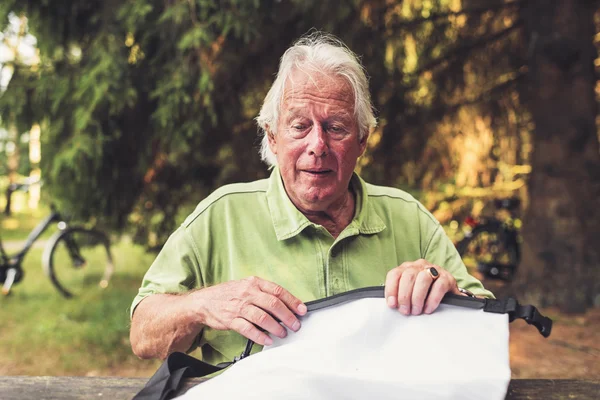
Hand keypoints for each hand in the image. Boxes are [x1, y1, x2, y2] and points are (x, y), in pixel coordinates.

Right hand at [192, 276, 306, 345]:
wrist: (203, 301)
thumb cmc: (229, 294)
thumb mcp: (246, 286)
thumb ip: (263, 294)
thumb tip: (285, 306)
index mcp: (254, 283)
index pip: (277, 291)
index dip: (292, 301)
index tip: (302, 310)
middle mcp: (247, 293)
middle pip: (273, 304)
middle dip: (287, 316)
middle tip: (295, 325)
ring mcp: (239, 306)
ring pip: (262, 317)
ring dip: (276, 327)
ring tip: (283, 333)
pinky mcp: (231, 319)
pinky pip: (248, 329)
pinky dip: (260, 336)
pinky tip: (267, 340)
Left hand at [384, 259, 460, 315]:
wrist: (447, 293)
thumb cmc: (424, 293)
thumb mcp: (410, 291)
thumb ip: (400, 295)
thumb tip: (392, 305)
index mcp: (407, 268)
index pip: (395, 274)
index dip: (391, 289)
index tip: (392, 304)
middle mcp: (420, 266)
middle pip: (408, 276)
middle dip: (404, 296)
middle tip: (405, 311)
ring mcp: (435, 270)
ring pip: (423, 278)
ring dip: (417, 297)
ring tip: (416, 311)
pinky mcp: (447, 278)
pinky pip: (439, 286)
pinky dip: (432, 299)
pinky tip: (428, 309)